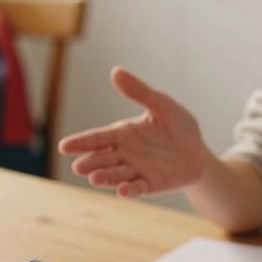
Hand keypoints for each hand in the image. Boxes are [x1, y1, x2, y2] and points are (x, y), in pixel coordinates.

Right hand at [58, 66, 209, 197]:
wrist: (198, 152)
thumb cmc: (178, 126)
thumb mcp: (161, 105)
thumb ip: (139, 92)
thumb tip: (115, 71)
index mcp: (123, 133)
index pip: (97, 138)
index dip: (80, 142)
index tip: (63, 147)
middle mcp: (125, 154)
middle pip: (102, 159)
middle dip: (90, 163)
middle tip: (78, 167)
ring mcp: (136, 171)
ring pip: (115, 175)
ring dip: (105, 178)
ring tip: (93, 179)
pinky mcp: (150, 185)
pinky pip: (137, 188)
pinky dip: (129, 190)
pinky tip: (122, 190)